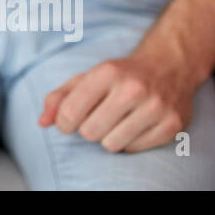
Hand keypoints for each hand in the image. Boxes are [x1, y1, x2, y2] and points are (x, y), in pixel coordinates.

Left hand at [38, 53, 195, 151]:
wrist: (169, 65)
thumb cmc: (120, 74)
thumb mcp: (87, 77)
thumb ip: (59, 98)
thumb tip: (42, 122)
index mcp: (108, 72)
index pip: (71, 112)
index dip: (64, 122)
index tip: (68, 120)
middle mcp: (134, 88)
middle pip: (90, 132)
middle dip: (88, 129)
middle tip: (98, 117)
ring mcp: (156, 107)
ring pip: (111, 145)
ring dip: (108, 137)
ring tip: (118, 120)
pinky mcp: (172, 124)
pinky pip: (134, 149)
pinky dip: (129, 141)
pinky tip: (136, 124)